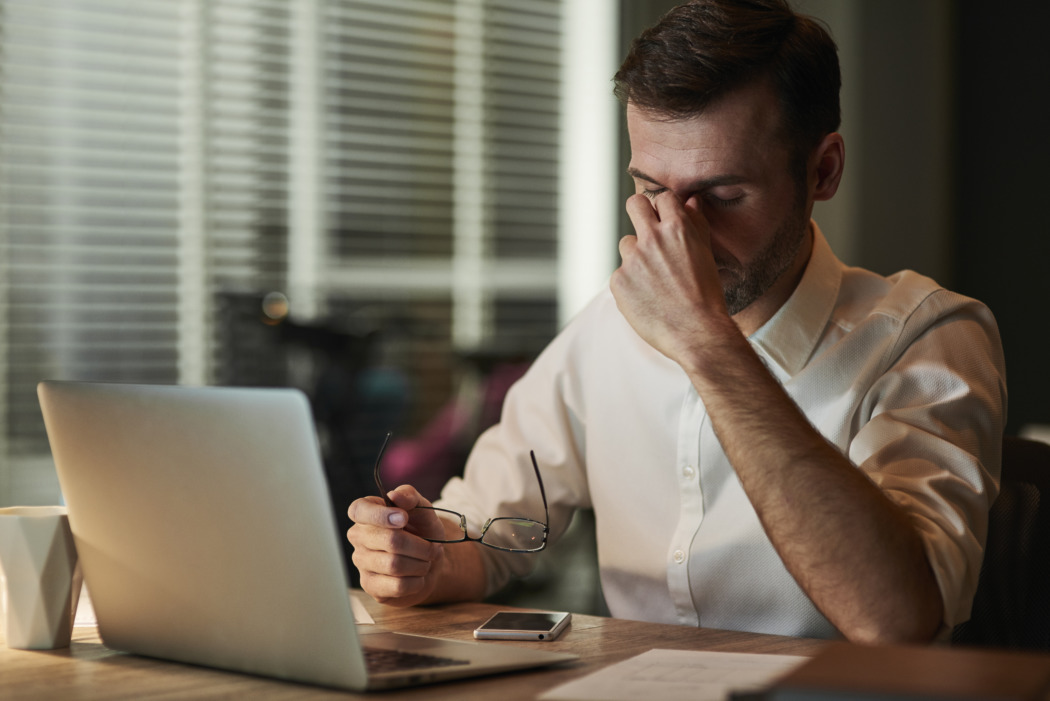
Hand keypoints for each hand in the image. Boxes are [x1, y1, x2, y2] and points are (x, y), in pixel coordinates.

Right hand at [347, 485, 448, 606]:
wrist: (430, 562)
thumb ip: (410, 496)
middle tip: (433, 548)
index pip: (359, 510)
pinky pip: (397, 585)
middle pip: (389, 540)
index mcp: (366, 512)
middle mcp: (358, 536)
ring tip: (426, 561)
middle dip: (420, 546)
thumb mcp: (423, 509)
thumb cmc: (421, 530)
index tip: (403, 518)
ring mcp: (361, 562)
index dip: (380, 515)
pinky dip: (417, 581)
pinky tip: (418, 577)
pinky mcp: (370, 585)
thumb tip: (395, 496)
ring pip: (394, 565)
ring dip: (421, 564)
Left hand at [611, 191, 728, 363]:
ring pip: (627, 244)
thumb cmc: (706, 295)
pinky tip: (647, 298)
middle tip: (648, 233)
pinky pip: (621, 274)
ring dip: (636, 256)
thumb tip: (690, 200)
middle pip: (634, 204)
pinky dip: (631, 284)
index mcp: (677, 228)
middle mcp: (652, 238)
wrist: (697, 333)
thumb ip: (696, 223)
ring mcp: (632, 259)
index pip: (662, 198)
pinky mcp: (618, 281)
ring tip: (655, 281)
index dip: (664, 210)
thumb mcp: (706, 254)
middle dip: (640, 212)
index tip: (665, 221)